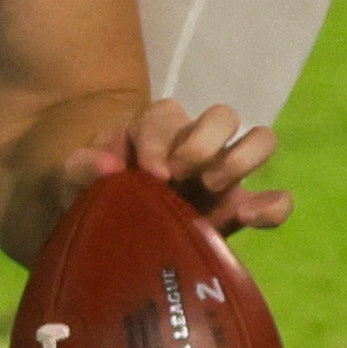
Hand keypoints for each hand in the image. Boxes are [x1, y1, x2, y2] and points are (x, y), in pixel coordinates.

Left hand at [67, 96, 288, 237]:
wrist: (105, 231)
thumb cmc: (93, 192)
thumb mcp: (73, 178)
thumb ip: (81, 168)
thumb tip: (108, 165)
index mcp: (156, 128)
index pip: (166, 117)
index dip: (160, 142)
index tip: (150, 173)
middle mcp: (196, 142)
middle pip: (223, 116)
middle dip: (205, 142)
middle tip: (182, 177)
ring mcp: (222, 175)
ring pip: (259, 140)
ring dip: (241, 160)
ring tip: (212, 188)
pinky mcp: (237, 211)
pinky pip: (273, 200)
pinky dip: (273, 205)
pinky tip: (252, 218)